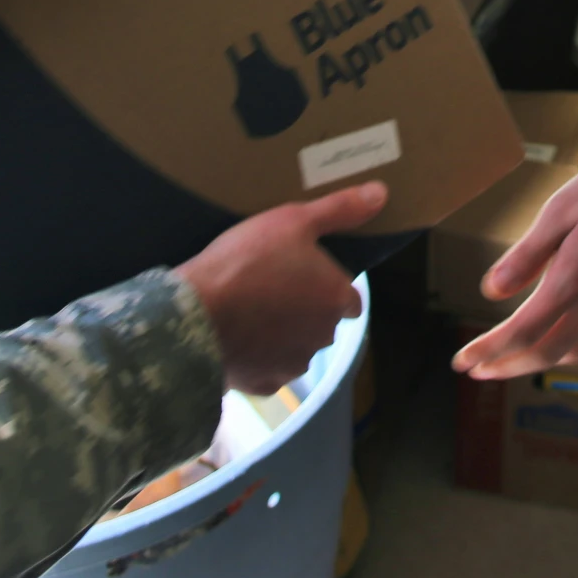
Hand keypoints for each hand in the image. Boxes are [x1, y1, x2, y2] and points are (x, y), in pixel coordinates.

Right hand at [176, 183, 386, 394]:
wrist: (196, 314)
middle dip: (305, 311)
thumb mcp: (293, 220)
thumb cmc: (247, 261)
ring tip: (250, 313)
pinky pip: (268, 372)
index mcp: (335, 298)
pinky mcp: (263, 385)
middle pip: (323, 324)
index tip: (305, 277)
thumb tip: (381, 193)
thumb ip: (339, 210)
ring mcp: (293, 365)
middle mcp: (323, 336)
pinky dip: (257, 360)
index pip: (350, 300)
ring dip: (283, 336)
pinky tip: (237, 340)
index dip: (330, 288)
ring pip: (296, 349)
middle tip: (271, 289)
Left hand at [451, 153, 577, 381]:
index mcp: (573, 280)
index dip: (489, 351)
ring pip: (572, 354)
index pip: (522, 331)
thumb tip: (491, 291)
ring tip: (510, 363)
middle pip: (544, 353)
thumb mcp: (561, 210)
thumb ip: (527, 255)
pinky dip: (572, 352)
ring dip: (536, 364)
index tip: (462, 361)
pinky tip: (560, 345)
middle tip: (478, 371)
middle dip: (505, 366)